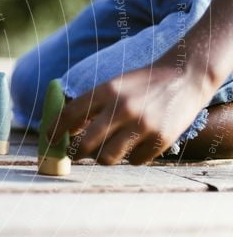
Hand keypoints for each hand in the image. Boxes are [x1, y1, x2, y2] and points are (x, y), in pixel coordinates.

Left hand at [48, 63, 211, 164]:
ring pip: (107, 158)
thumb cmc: (143, 83)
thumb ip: (92, 105)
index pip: (71, 114)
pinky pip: (134, 160)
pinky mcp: (161, 139)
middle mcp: (123, 108)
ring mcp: (143, 125)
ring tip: (107, 150)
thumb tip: (67, 131)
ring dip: (103, 157)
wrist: (186, 76)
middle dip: (76, 152)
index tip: (49, 140)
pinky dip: (131, 157)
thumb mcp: (115, 85)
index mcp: (108, 90)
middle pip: (86, 144)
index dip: (55, 129)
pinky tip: (136, 145)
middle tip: (76, 154)